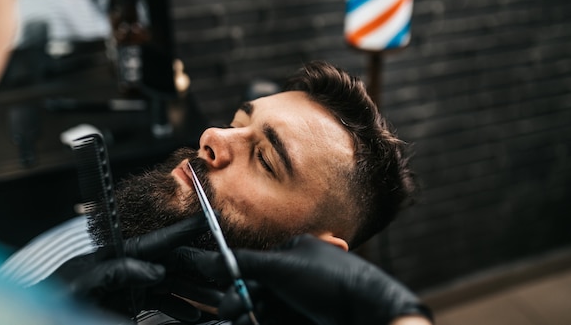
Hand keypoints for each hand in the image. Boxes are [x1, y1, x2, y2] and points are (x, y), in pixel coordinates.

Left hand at [59, 214, 221, 320]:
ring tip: (214, 297)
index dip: (178, 231)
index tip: (202, 219)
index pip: (152, 242)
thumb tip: (152, 270)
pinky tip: (191, 314)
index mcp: (112, 257)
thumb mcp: (81, 286)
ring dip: (192, 292)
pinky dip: (177, 308)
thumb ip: (114, 273)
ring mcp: (127, 286)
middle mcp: (124, 268)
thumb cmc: (53, 299)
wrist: (40, 317)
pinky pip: (158, 303)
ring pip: (168, 285)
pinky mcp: (127, 303)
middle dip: (196, 268)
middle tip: (220, 271)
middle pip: (168, 264)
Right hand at [177, 234, 432, 324]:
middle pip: (257, 292)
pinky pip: (278, 320)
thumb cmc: (329, 281)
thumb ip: (242, 263)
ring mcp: (303, 302)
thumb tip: (204, 258)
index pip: (253, 267)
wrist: (366, 312)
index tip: (222, 300)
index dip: (235, 284)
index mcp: (293, 254)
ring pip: (265, 310)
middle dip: (240, 304)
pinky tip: (254, 324)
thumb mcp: (281, 267)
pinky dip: (262, 322)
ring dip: (249, 317)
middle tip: (230, 316)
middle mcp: (297, 277)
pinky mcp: (307, 321)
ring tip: (243, 322)